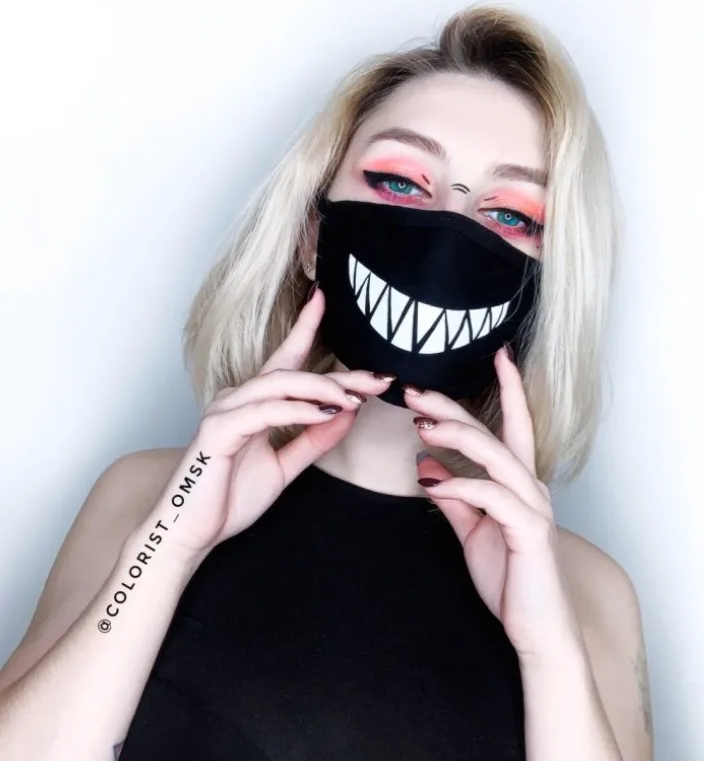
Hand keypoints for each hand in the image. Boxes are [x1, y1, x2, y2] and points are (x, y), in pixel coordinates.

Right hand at [147, 286, 393, 559]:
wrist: (192, 536)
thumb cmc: (229, 499)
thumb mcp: (284, 466)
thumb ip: (313, 440)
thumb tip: (348, 414)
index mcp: (253, 404)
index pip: (285, 359)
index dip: (304, 327)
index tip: (325, 300)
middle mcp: (238, 399)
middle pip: (294, 372)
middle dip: (340, 374)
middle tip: (378, 377)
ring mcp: (225, 411)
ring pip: (280, 384)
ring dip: (323, 389)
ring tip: (357, 397)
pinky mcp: (218, 431)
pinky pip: (265, 412)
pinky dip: (298, 410)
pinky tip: (326, 414)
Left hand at [408, 346, 581, 662]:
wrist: (537, 629)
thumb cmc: (510, 578)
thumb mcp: (473, 531)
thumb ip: (454, 497)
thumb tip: (428, 466)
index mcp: (518, 484)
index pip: (514, 425)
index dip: (509, 389)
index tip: (500, 355)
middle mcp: (530, 487)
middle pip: (492, 433)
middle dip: (454, 406)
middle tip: (416, 390)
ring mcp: (532, 506)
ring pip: (494, 454)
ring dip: (455, 434)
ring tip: (421, 422)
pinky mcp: (529, 530)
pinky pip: (491, 496)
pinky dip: (459, 484)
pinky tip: (432, 480)